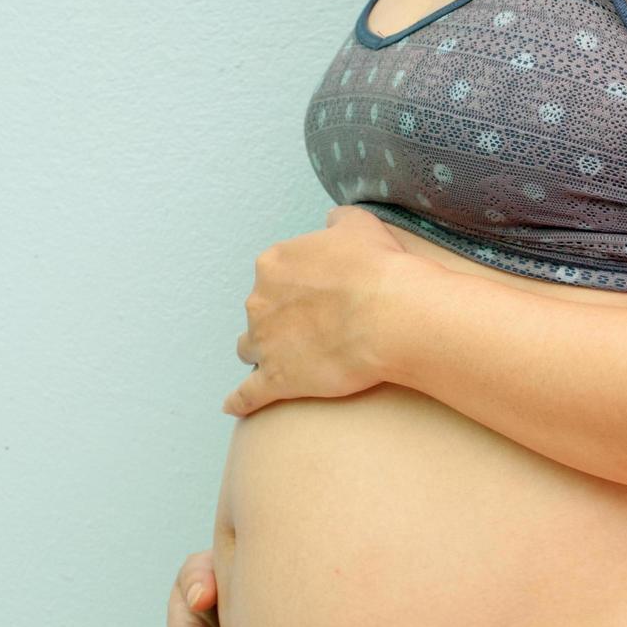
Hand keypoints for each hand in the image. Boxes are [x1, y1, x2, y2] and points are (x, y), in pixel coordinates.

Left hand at [222, 205, 415, 416]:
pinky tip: (236, 406)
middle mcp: (260, 302)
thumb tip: (331, 221)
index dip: (295, 289)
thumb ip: (337, 221)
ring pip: (251, 350)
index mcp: (275, 264)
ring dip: (265, 353)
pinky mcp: (276, 380)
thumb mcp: (358, 224)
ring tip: (290, 361)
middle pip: (260, 314)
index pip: (273, 277)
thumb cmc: (378, 268)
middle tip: (315, 328)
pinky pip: (247, 394)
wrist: (391, 314)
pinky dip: (240, 400)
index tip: (318, 296)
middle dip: (279, 321)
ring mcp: (264, 343)